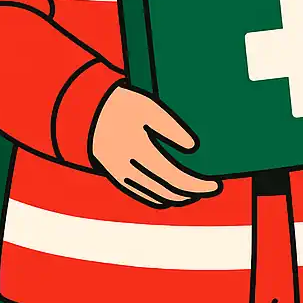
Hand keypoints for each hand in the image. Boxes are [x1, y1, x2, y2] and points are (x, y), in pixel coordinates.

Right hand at [90, 86, 220, 206]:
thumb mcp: (149, 107)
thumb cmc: (123, 104)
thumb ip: (172, 127)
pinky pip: (140, 195)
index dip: (197, 185)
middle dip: (191, 192)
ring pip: (154, 196)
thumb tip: (193, 147)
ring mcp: (120, 175)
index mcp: (139, 150)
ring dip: (177, 197)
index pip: (175, 177)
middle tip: (210, 189)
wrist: (86, 110)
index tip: (216, 185)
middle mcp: (128, 168)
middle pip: (167, 190)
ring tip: (195, 191)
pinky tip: (171, 195)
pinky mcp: (115, 176)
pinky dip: (159, 198)